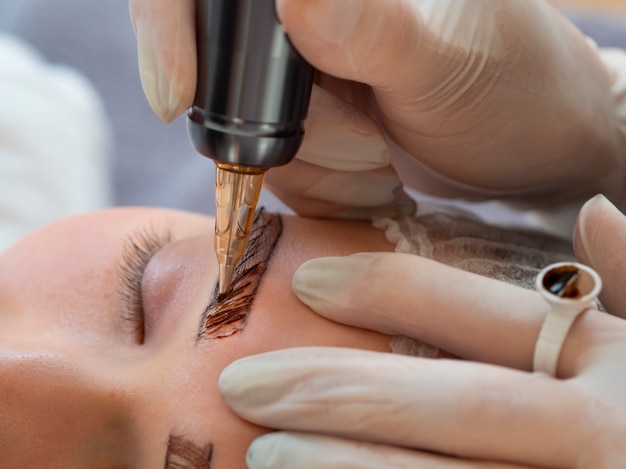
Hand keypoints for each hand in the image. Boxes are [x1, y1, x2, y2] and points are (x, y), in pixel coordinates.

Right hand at [130, 0, 625, 218]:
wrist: (526, 149)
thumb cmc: (511, 88)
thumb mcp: (446, 61)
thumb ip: (372, 29)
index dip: (170, 31)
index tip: (176, 98)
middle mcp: (307, 24)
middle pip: (224, 82)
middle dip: (290, 133)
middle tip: (373, 133)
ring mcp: (306, 81)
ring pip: (253, 145)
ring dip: (322, 165)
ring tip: (388, 148)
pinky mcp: (313, 129)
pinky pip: (282, 177)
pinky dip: (329, 188)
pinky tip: (382, 172)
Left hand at [218, 195, 625, 467]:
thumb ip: (624, 281)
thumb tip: (596, 209)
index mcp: (613, 365)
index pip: (487, 316)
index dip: (392, 292)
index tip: (308, 278)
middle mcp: (596, 436)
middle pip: (454, 402)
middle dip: (341, 390)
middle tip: (246, 381)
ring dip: (341, 466)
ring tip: (263, 448)